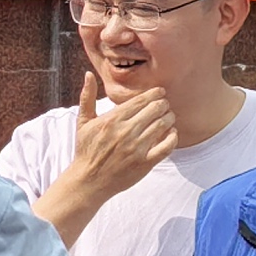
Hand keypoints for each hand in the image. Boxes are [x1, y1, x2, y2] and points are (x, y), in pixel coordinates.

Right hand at [61, 74, 182, 210]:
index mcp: (112, 119)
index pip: (141, 100)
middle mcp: (125, 132)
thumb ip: (87, 97)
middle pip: (155, 109)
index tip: (160, 92)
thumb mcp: (83, 122)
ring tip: (169, 116)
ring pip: (163, 125)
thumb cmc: (86, 149)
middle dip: (163, 104)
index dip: (155, 94)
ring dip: (169, 117)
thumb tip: (88, 75)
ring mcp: (136, 148)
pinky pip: (167, 146)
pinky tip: (171, 133)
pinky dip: (173, 137)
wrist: (89, 180)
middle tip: (165, 104)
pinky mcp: (144, 163)